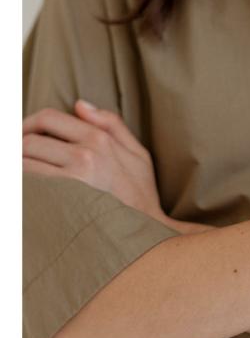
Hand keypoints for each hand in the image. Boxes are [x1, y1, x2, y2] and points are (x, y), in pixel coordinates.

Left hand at [22, 100, 165, 222]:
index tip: (23, 132)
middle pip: (29, 141)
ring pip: (22, 164)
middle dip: (17, 145)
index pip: (49, 118)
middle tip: (17, 155)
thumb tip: (80, 105)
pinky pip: (27, 188)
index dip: (29, 122)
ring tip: (21, 173)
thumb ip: (111, 124)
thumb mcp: (138, 153)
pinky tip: (27, 191)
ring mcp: (70, 181)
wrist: (145, 232)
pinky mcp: (61, 203)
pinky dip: (22, 186)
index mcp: (99, 139)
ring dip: (17, 167)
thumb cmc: (141, 195)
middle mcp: (83, 155)